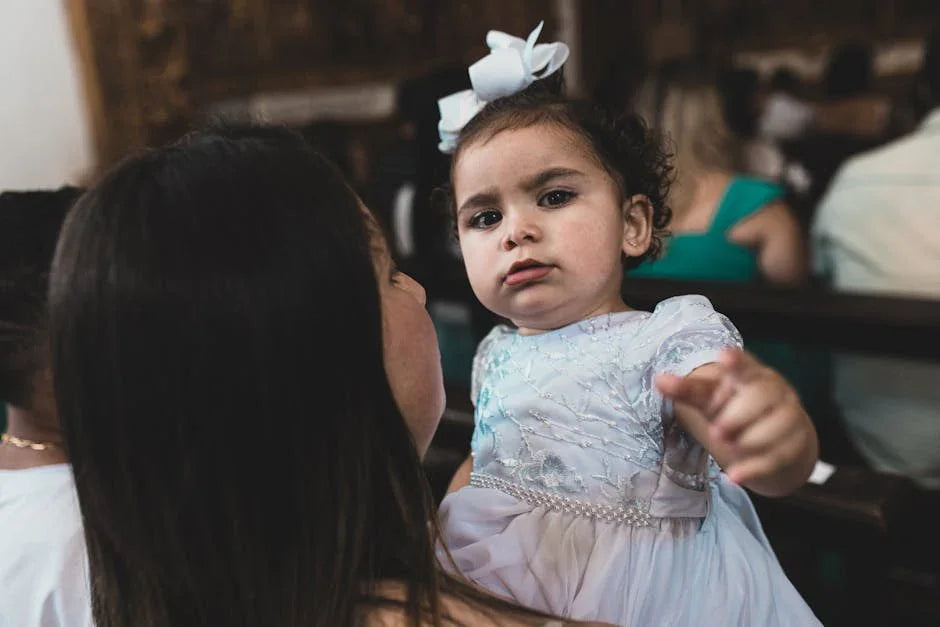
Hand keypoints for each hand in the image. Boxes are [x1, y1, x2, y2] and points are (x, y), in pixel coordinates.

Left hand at [655, 348, 817, 495]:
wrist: (777, 433)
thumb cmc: (735, 406)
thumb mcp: (710, 397)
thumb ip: (687, 390)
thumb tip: (658, 379)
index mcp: (749, 374)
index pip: (743, 364)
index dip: (735, 360)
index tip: (723, 356)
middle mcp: (774, 391)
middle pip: (762, 396)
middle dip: (738, 415)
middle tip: (716, 432)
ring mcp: (789, 416)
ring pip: (777, 427)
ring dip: (750, 441)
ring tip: (727, 449)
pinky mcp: (795, 444)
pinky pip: (779, 456)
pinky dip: (755, 468)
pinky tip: (734, 477)